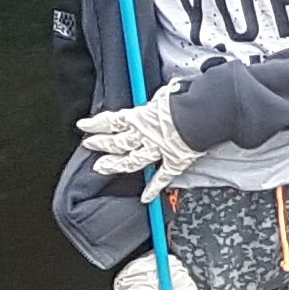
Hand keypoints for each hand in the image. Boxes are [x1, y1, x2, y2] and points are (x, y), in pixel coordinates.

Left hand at [77, 91, 198, 183]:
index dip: (96, 124)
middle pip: (117, 142)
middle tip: (89, 146)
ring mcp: (158, 150)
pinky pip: (162, 177)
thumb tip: (164, 94)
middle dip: (101, 144)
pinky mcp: (174, 161)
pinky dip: (154, 188)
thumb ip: (162, 96)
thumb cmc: (188, 99)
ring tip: (102, 168)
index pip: (112, 121)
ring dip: (116, 165)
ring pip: (131, 161)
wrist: (205, 113)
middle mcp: (145, 135)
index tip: (83, 125)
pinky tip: (146, 198)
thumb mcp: (170, 91)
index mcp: (142, 117)